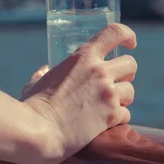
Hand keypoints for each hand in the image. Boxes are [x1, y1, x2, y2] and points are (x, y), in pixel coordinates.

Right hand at [21, 23, 136, 163]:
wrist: (39, 131)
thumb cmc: (32, 107)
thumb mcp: (35, 84)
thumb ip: (42, 74)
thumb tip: (43, 70)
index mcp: (83, 57)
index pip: (114, 32)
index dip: (127, 35)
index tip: (130, 44)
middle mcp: (99, 71)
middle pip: (130, 64)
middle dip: (126, 74)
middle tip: (116, 83)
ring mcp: (108, 92)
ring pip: (131, 91)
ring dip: (122, 99)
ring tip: (106, 107)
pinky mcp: (112, 114)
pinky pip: (126, 115)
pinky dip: (117, 119)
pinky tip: (103, 124)